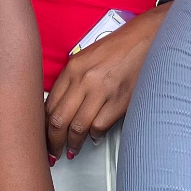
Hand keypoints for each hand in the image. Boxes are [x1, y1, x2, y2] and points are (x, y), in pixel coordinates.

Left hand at [45, 6, 168, 158]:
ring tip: (72, 150)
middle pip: (58, 120)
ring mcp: (102, 91)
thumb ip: (72, 81)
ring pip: (77, 128)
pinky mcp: (120, 100)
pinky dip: (95, 136)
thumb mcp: (87, 58)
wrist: (147, 38)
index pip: (49, 105)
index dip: (43, 127)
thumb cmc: (120, 47)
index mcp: (73, 68)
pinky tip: (94, 137)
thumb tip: (62, 109)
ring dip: (73, 144)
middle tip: (53, 152)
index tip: (45, 136)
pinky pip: (99, 126)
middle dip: (53, 142)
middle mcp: (84, 79)